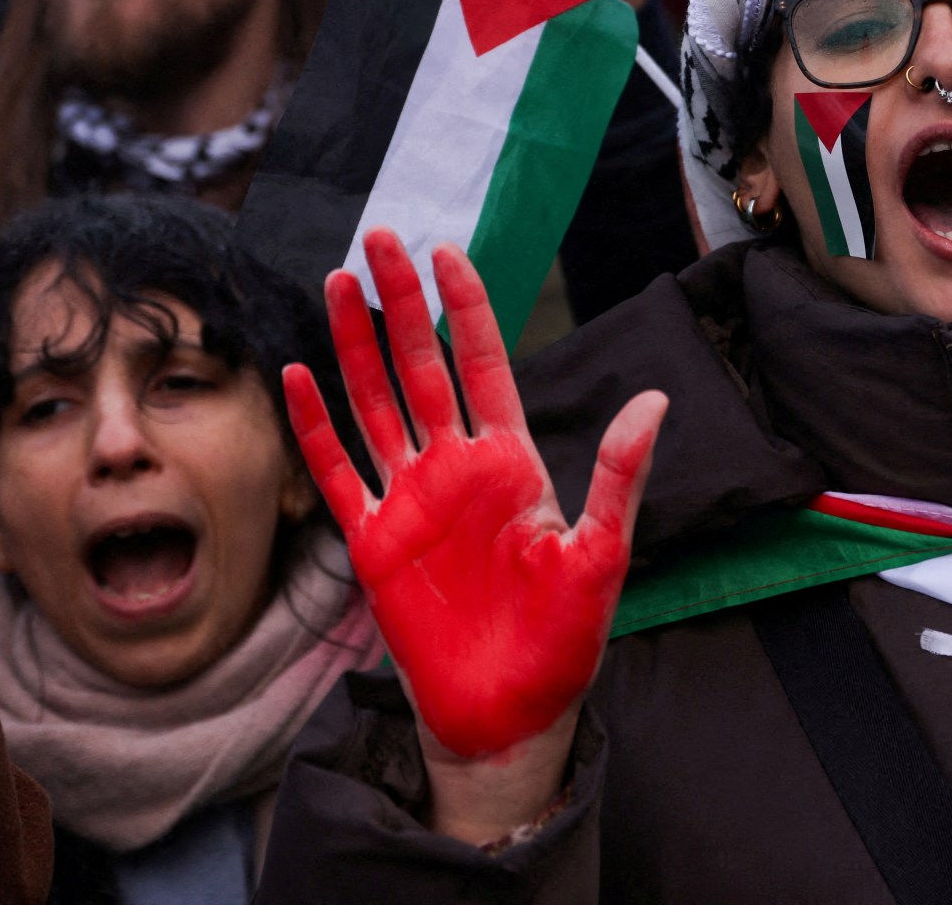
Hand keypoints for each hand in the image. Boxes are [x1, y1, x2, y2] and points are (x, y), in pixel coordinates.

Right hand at [282, 228, 662, 765]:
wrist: (509, 714)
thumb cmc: (564, 639)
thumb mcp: (602, 554)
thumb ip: (619, 475)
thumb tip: (655, 399)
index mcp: (513, 460)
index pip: (485, 362)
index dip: (466, 307)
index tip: (448, 250)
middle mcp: (457, 467)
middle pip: (420, 365)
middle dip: (400, 301)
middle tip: (378, 237)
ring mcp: (410, 500)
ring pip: (373, 403)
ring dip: (352, 346)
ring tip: (334, 283)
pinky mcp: (372, 543)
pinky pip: (335, 473)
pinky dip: (315, 426)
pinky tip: (296, 376)